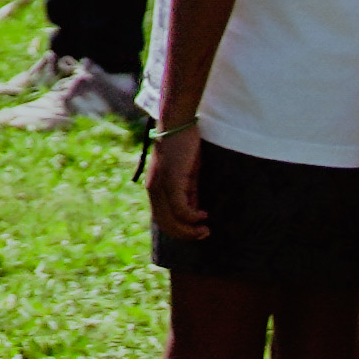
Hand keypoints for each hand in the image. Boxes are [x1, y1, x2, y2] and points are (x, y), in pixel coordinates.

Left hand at [145, 118, 211, 242]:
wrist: (177, 124)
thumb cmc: (183, 146)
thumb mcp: (186, 175)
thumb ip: (188, 192)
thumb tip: (195, 211)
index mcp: (155, 189)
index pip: (161, 219)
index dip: (179, 230)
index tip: (197, 231)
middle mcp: (154, 190)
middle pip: (165, 224)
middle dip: (185, 234)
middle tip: (204, 234)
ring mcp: (161, 186)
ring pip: (170, 220)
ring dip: (189, 230)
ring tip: (205, 229)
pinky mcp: (171, 180)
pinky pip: (180, 208)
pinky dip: (191, 216)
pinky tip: (203, 215)